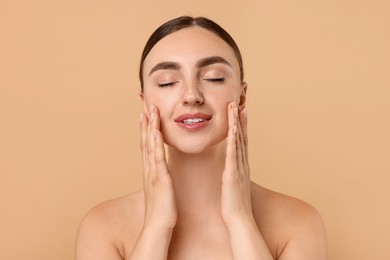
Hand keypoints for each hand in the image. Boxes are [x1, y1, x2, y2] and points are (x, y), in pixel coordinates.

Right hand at [140, 106, 176, 228]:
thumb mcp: (161, 188)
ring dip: (150, 128)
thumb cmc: (162, 208)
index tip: (146, 114)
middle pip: (146, 141)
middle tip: (146, 105)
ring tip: (150, 112)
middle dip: (146, 123)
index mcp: (151, 170)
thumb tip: (162, 170)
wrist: (159, 225)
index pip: (147, 145)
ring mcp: (153, 173)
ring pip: (150, 146)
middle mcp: (149, 168)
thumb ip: (160, 176)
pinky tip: (156, 133)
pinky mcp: (160, 179)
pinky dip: (156, 144)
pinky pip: (158, 158)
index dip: (146, 129)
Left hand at [221, 102, 253, 226]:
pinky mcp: (232, 173)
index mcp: (240, 166)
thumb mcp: (233, 185)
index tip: (240, 111)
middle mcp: (242, 163)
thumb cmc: (235, 205)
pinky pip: (233, 153)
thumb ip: (233, 175)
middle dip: (240, 119)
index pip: (241, 141)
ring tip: (235, 107)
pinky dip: (233, 139)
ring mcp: (239, 167)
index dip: (241, 126)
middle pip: (242, 136)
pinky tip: (232, 128)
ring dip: (237, 123)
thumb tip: (231, 170)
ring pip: (238, 140)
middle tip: (240, 102)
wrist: (239, 220)